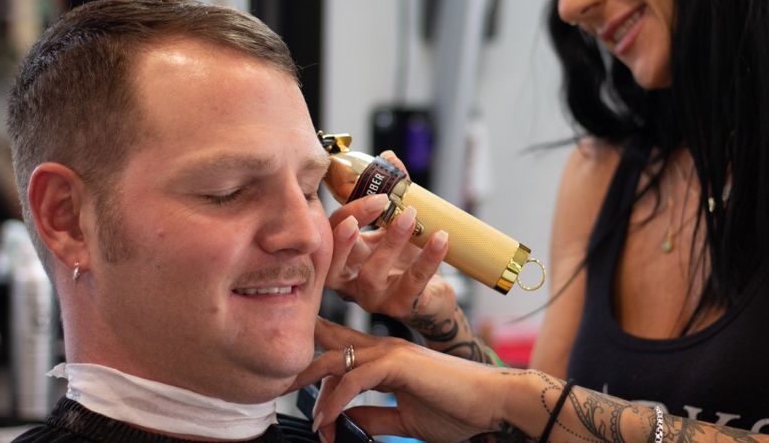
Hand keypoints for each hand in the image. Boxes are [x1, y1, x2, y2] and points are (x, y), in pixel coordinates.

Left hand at [299, 317, 508, 442]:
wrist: (493, 404)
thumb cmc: (457, 409)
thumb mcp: (404, 417)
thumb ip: (374, 415)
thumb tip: (343, 421)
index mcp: (387, 356)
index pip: (342, 348)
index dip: (316, 362)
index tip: (294, 384)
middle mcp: (386, 346)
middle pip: (330, 347)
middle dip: (301, 367)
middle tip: (275, 386)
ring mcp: (393, 351)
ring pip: (339, 359)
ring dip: (315, 388)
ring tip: (302, 413)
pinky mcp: (400, 363)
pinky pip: (356, 377)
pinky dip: (337, 399)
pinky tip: (327, 419)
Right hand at [326, 152, 455, 321]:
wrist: (432, 297)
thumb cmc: (407, 260)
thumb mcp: (396, 225)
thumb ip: (392, 192)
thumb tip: (390, 158)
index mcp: (345, 258)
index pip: (329, 237)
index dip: (344, 216)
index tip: (374, 195)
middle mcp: (351, 281)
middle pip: (335, 261)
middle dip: (348, 234)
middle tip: (376, 204)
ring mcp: (374, 298)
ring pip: (371, 274)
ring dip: (391, 241)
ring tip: (410, 215)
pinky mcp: (401, 307)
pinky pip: (413, 283)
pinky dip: (428, 258)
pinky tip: (440, 238)